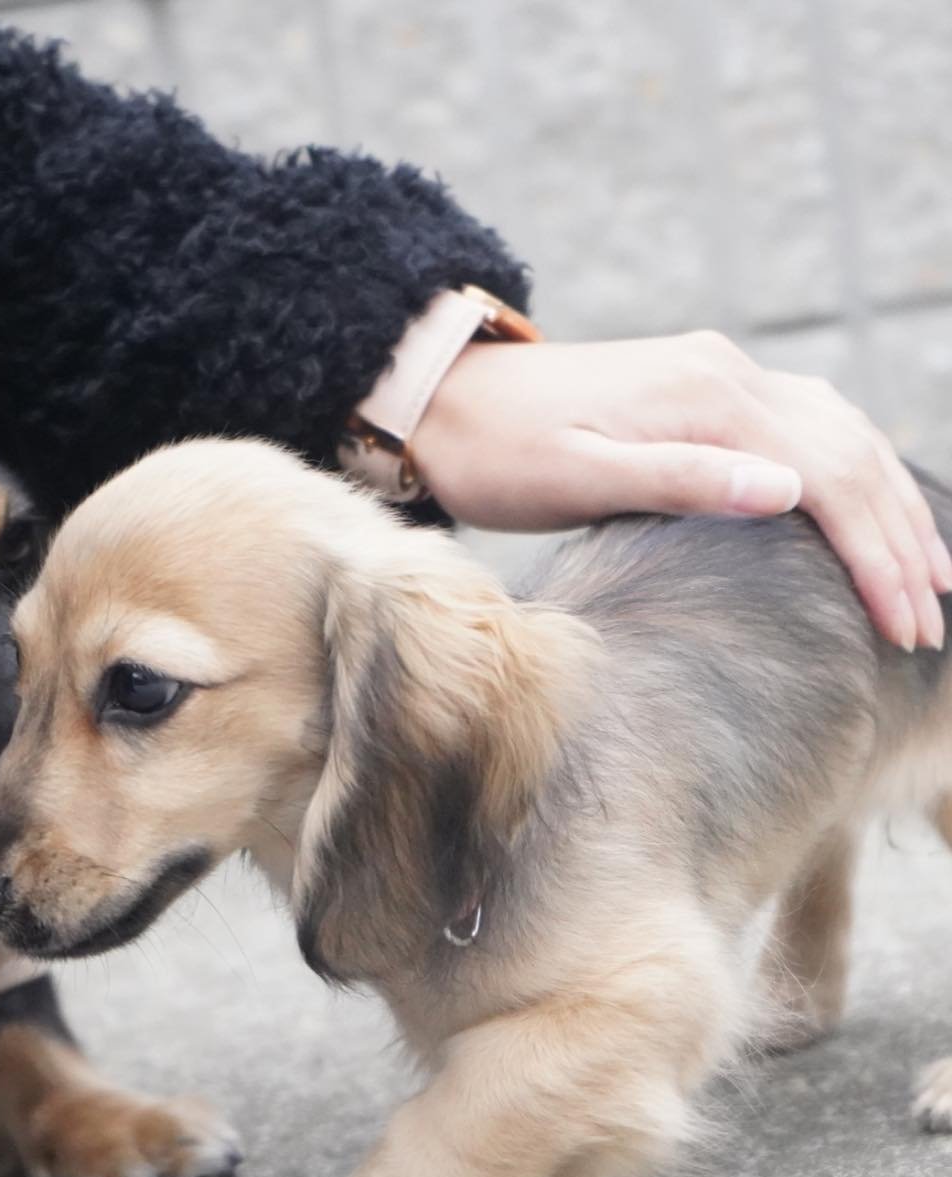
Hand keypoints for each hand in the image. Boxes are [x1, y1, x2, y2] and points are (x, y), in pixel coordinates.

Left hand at [413, 330, 951, 651]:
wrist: (445, 400)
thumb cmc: (498, 453)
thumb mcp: (578, 478)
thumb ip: (682, 481)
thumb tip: (790, 492)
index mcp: (706, 401)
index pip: (830, 482)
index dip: (879, 560)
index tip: (907, 629)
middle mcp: (728, 376)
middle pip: (852, 456)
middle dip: (902, 543)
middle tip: (932, 623)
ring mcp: (718, 374)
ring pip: (840, 433)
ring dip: (890, 505)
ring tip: (928, 573)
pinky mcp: (701, 385)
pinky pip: (806, 420)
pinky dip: (849, 467)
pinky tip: (864, 501)